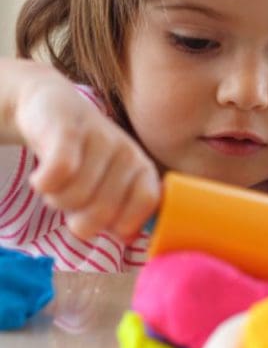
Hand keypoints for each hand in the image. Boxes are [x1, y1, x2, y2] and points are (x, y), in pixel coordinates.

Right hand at [14, 62, 159, 241]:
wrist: (53, 109)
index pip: (145, 205)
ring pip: (75, 198)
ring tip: (59, 184)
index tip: (104, 221)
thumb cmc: (87, 159)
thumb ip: (122, 214)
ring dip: (57, 200)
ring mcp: (101, 139)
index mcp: (144, 170)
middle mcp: (129, 153)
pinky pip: (58, 175)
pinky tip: (42, 177)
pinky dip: (44, 184)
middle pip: (103, 213)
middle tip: (73, 200)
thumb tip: (128, 238)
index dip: (120, 223)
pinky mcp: (68, 131)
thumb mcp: (111, 186)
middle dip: (78, 218)